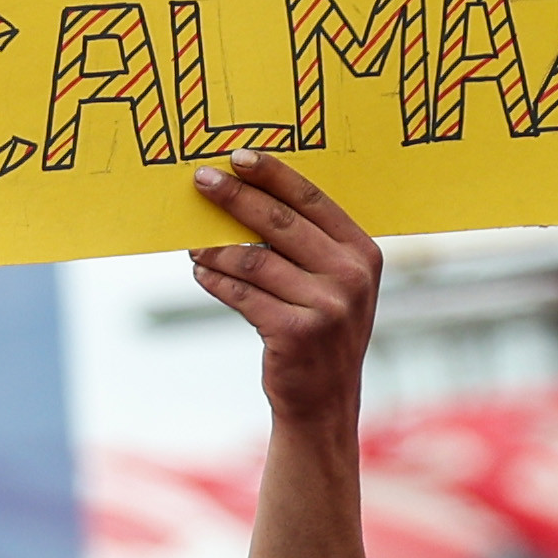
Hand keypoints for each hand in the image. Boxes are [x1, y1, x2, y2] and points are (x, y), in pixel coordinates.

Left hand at [193, 157, 377, 426]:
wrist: (325, 401)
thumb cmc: (321, 329)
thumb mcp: (334, 283)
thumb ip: (307, 243)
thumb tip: (246, 194)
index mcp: (363, 252)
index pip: (312, 199)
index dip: (274, 174)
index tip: (239, 156)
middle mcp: (351, 276)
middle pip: (280, 223)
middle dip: (235, 197)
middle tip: (201, 180)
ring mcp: (327, 306)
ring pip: (253, 260)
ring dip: (216, 248)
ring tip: (194, 244)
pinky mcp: (295, 333)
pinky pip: (242, 294)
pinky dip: (215, 280)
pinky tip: (201, 272)